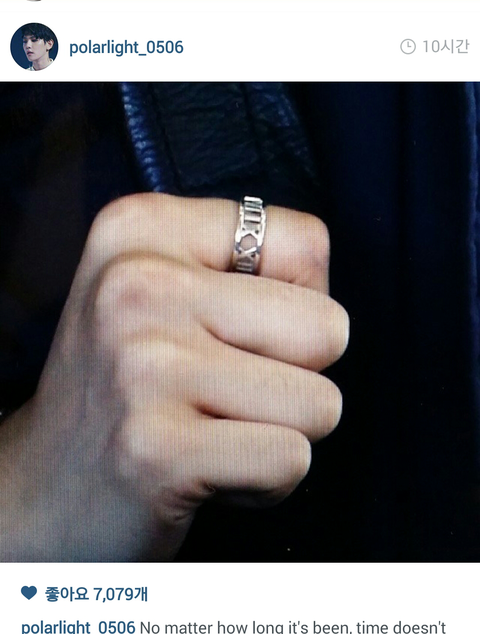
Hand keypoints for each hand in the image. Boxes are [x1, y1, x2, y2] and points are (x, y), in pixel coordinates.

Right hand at [0, 194, 347, 560]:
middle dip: (296, 376)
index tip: (238, 333)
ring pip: (319, 404)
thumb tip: (330, 306)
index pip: (306, 242)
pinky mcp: (158, 450)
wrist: (47, 485)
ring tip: (214, 431)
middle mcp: (137, 284)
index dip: (299, 303)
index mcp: (144, 229)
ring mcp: (144, 366)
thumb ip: (252, 271)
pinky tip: (209, 471)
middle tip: (228, 391)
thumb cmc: (129, 386)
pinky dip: (266, 481)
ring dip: (280, 432)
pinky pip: (290, 461)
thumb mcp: (165, 290)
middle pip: (327, 328)